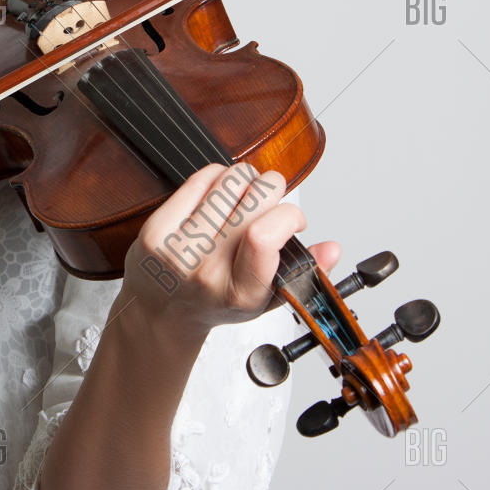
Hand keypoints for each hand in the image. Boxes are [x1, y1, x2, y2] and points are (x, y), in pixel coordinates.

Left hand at [120, 161, 338, 342]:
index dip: (289, 215)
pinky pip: (200, 178)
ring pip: (229, 180)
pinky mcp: (157, 228)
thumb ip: (303, 273)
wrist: (162, 313)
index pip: (265, 235)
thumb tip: (331, 248)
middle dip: (274, 188)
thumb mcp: (266, 299)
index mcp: (239, 292)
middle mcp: (206, 270)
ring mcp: (178, 247)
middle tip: (271, 201)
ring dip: (248, 178)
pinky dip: (219, 177)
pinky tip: (222, 195)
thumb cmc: (217, 302)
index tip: (293, 219)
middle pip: (253, 198)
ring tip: (246, 196)